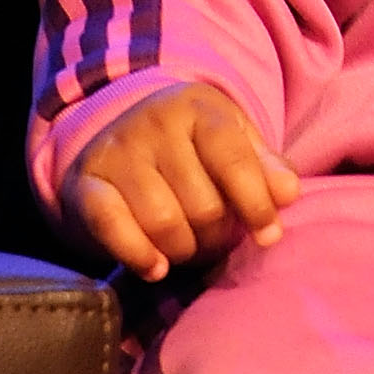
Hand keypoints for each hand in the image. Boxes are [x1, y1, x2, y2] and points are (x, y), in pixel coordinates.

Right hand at [62, 82, 299, 281]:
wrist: (119, 132)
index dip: (256, 204)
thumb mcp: (235, 143)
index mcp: (199, 107)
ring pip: (162, 221)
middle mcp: (154, 122)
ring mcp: (117, 150)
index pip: (234, 160)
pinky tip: (156, 267)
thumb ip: (266, 168)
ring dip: (182, 249)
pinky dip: (139, 255)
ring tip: (188, 247)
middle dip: (216, 234)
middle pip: (202, 203)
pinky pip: (112, 227)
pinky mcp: (84, 182)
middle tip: (215, 239)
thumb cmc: (193, 146)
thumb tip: (288, 194)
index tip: (269, 235)